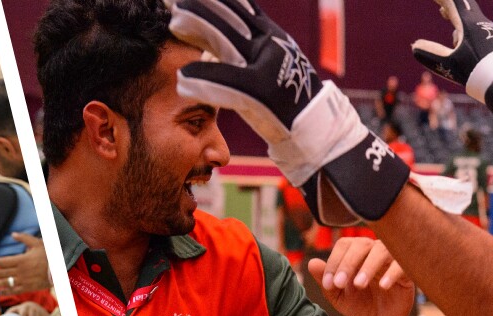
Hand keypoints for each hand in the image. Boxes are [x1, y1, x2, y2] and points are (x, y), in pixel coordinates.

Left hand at [0, 233, 51, 294]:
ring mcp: (24, 280)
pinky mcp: (28, 287)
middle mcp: (20, 271)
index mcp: (21, 259)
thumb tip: (13, 234)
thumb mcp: (37, 243)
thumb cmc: (49, 255)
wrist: (60, 270)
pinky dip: (5, 292)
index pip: (3, 261)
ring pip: (6, 283)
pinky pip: (14, 291)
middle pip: (2, 273)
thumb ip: (24, 238)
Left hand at [169, 0, 408, 224]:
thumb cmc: (287, 95)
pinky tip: (183, 79)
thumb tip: (221, 29)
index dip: (220, 0)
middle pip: (232, 19)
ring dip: (200, 29)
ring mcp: (267, 67)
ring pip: (228, 42)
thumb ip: (249, 44)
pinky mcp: (263, 93)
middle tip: (176, 3)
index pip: (243, 7)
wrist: (318, 126)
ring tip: (174, 24)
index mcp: (272, 35)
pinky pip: (229, 84)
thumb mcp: (271, 60)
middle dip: (203, 7)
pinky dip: (205, 80)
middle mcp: (270, 45)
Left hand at [307, 238, 413, 315]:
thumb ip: (325, 280)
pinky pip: (402, 265)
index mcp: (356, 251)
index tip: (329, 284)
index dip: (334, 262)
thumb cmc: (359, 302)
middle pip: (361, 244)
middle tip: (339, 283)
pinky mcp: (407, 272)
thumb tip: (311, 263)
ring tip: (358, 284)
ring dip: (368, 266)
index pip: (344, 245)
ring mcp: (392, 259)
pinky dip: (392, 273)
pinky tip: (383, 286)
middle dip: (347, 263)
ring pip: (382, 250)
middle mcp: (374, 250)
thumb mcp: (338, 295)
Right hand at [411, 0, 492, 134]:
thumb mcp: (449, 64)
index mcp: (468, 24)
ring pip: (469, 16)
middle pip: (463, 5)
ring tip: (444, 13)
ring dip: (455, 14)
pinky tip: (459, 37)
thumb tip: (415, 46)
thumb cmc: (476, 72)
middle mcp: (480, 23)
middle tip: (438, 2)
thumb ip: (430, 54)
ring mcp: (488, 31)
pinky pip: (475, 26)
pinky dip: (463, 25)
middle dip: (448, 3)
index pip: (452, 3)